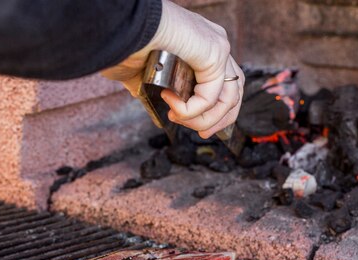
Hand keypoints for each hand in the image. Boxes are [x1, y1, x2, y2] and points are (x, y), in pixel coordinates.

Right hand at [101, 0, 243, 138]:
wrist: (121, 28)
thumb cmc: (125, 45)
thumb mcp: (144, 74)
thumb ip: (156, 87)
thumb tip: (158, 102)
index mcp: (201, 46)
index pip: (225, 84)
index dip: (216, 112)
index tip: (200, 130)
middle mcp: (214, 43)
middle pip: (235, 92)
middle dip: (219, 120)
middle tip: (201, 134)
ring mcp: (217, 46)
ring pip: (229, 98)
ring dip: (204, 119)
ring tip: (177, 118)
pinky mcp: (215, 51)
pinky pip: (212, 95)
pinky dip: (192, 110)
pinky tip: (172, 106)